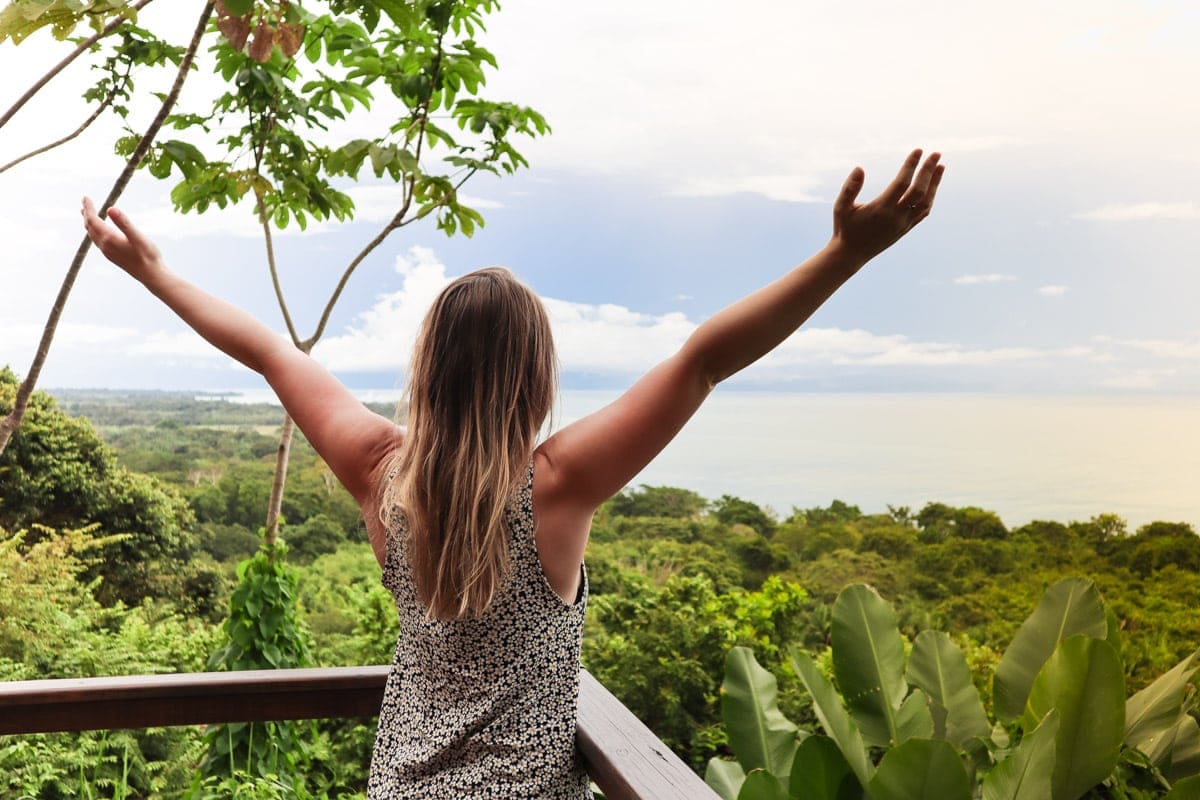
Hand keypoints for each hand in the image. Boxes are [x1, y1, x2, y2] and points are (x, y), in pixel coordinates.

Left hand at [81, 197, 164, 282]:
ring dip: (89, 223)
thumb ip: (124, 223)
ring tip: (87, 214)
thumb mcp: (138, 237)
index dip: (89, 208)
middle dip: (87, 214)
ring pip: (93, 234)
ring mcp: (107, 252)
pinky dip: (95, 231)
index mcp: (109, 239)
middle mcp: (105, 246)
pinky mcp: (112, 256)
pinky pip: (98, 241)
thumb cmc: (148, 256)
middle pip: (90, 227)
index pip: (93, 220)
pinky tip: (100, 231)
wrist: (151, 276)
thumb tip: (110, 208)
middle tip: (85, 201)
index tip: (85, 197)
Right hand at [830, 149, 943, 263]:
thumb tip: (859, 168)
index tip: (918, 150)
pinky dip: (931, 197)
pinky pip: (923, 212)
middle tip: (937, 153)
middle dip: (928, 171)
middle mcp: (895, 217)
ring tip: (940, 166)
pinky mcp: (905, 229)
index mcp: (881, 209)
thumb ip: (849, 188)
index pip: (901, 183)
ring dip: (935, 184)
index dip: (911, 165)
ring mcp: (903, 224)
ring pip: (926, 202)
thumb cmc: (844, 228)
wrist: (851, 254)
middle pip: (919, 191)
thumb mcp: (841, 207)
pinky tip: (932, 186)